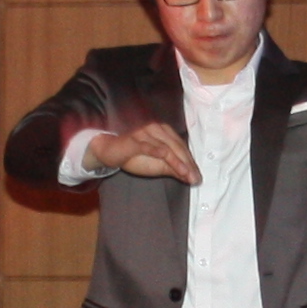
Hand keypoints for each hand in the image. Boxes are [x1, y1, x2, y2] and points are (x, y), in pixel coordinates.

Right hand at [85, 122, 201, 184]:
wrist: (108, 150)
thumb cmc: (133, 155)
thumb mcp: (156, 165)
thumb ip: (173, 168)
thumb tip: (190, 177)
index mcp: (164, 132)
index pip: (181, 147)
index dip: (191, 162)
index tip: (197, 176)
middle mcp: (156, 129)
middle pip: (177, 147)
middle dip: (188, 164)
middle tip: (195, 178)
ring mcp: (145, 133)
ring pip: (167, 148)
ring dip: (179, 162)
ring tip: (187, 175)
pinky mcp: (135, 140)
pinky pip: (150, 147)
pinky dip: (162, 155)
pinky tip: (171, 163)